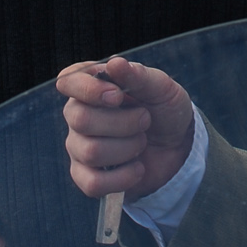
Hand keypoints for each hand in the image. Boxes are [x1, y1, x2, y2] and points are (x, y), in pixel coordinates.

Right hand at [58, 56, 195, 201]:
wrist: (178, 146)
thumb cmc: (164, 109)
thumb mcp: (161, 88)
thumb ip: (139, 75)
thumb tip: (115, 63)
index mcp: (91, 85)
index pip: (68, 81)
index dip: (89, 90)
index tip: (118, 96)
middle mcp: (78, 114)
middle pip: (81, 120)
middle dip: (124, 122)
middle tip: (145, 119)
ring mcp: (79, 146)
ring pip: (90, 152)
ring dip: (128, 148)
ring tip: (142, 142)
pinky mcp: (86, 176)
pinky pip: (92, 183)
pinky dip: (123, 177)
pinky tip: (137, 168)